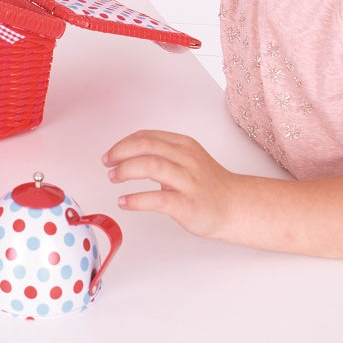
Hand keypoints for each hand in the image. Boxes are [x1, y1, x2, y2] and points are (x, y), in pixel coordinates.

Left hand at [102, 129, 236, 238]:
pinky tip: (124, 202)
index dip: (123, 143)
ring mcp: (188, 181)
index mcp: (184, 145)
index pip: (147, 136)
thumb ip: (162, 153)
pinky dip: (136, 199)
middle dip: (121, 152)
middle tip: (107, 164)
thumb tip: (127, 154)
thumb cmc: (207, 185)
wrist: (235, 206)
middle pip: (146, 145)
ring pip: (151, 166)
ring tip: (113, 178)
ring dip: (126, 170)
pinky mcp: (188, 204)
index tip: (110, 154)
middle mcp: (186, 159)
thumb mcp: (187, 159)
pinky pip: (158, 198)